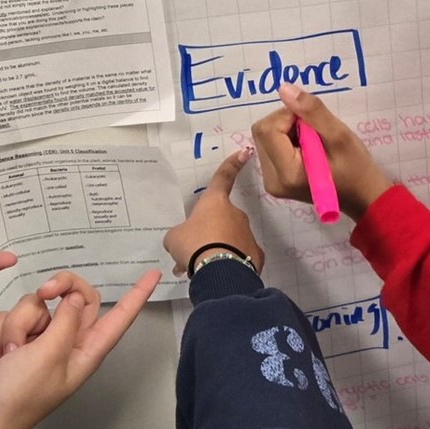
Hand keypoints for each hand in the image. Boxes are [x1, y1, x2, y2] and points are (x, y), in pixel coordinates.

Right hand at [0, 269, 160, 428]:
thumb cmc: (18, 397)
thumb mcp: (49, 356)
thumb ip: (66, 321)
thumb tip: (76, 297)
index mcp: (86, 351)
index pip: (118, 318)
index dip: (136, 296)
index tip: (153, 275)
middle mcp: (66, 343)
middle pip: (73, 298)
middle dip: (57, 290)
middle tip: (45, 292)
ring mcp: (38, 342)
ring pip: (35, 306)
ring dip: (19, 323)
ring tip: (11, 352)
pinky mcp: (13, 341)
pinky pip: (11, 316)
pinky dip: (1, 331)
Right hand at [163, 149, 264, 276]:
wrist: (218, 271)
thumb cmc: (194, 245)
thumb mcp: (174, 238)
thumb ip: (180, 235)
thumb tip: (184, 241)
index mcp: (215, 203)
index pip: (223, 178)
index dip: (232, 164)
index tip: (246, 152)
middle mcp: (235, 214)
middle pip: (220, 220)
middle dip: (207, 235)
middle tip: (192, 253)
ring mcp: (247, 234)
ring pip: (228, 241)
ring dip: (214, 252)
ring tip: (199, 269)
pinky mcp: (255, 254)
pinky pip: (239, 257)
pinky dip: (229, 265)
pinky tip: (217, 276)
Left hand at [252, 85, 393, 221]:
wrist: (362, 197)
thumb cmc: (356, 168)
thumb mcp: (340, 135)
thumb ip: (312, 111)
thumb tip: (284, 89)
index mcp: (287, 173)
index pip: (269, 129)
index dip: (289, 116)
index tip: (313, 122)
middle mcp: (272, 180)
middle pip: (263, 132)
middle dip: (286, 122)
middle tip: (314, 131)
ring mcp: (272, 182)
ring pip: (265, 137)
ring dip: (287, 130)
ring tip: (313, 141)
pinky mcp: (274, 180)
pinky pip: (271, 147)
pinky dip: (287, 140)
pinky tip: (307, 148)